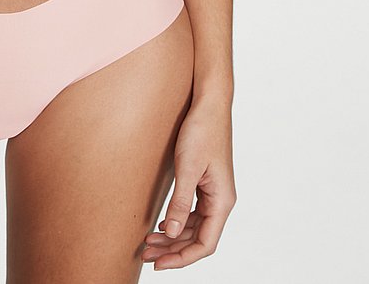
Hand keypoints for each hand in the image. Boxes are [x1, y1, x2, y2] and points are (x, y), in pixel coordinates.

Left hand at [141, 94, 236, 268]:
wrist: (209, 103)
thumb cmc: (201, 131)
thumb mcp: (187, 167)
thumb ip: (181, 202)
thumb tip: (173, 233)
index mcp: (222, 201)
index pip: (205, 244)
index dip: (182, 258)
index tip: (159, 264)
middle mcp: (221, 200)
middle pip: (199, 238)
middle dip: (174, 250)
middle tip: (146, 254)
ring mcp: (214, 192)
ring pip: (195, 226)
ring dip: (174, 237)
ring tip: (149, 242)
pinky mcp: (206, 182)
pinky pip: (194, 212)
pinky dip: (178, 221)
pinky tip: (163, 222)